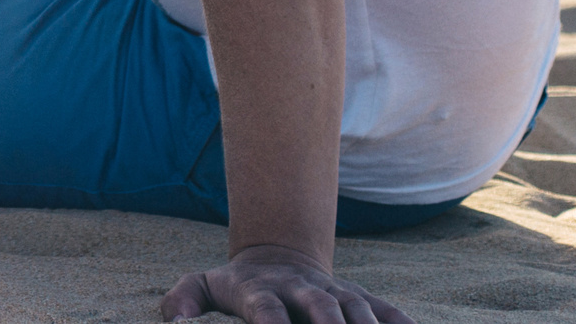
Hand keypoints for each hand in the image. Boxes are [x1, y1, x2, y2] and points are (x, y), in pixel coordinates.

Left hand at [163, 244, 412, 323]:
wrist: (277, 257)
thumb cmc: (234, 286)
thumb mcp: (203, 285)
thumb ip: (184, 299)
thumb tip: (174, 322)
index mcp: (260, 290)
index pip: (266, 307)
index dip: (270, 321)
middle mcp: (301, 290)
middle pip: (320, 307)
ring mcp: (333, 292)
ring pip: (356, 307)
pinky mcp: (358, 298)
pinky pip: (386, 310)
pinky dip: (401, 323)